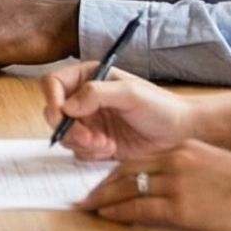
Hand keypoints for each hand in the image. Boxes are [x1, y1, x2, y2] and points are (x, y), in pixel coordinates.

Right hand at [41, 64, 195, 160]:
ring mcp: (89, 122)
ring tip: (106, 143)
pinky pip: (78, 151)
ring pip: (64, 135)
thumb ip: (97, 94)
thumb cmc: (160, 106)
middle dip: (69, 128)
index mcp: (89, 78)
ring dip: (82, 142)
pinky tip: (111, 148)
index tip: (61, 114)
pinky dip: (91, 153)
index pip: (54, 83)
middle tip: (90, 137)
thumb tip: (67, 106)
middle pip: (54, 112)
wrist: (179, 133)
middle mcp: (84, 99)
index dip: (51, 98)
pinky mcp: (95, 143)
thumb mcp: (131, 93)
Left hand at [74, 141, 230, 230]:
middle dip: (102, 185)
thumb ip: (189, 168)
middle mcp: (175, 160)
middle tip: (84, 196)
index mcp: (184, 148)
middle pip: (126, 170)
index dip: (115, 171)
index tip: (102, 182)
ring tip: (88, 207)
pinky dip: (119, 212)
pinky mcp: (180, 207)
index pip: (139, 158)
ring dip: (103, 198)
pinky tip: (107, 216)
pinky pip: (139, 208)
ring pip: (127, 188)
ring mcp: (176, 183)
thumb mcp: (215, 164)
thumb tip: (167, 183)